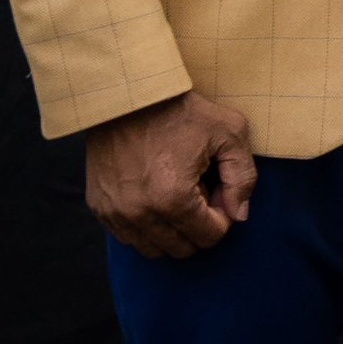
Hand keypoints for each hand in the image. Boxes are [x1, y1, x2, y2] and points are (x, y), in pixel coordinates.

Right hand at [83, 90, 258, 257]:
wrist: (127, 95)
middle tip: (200, 188)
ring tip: (177, 191)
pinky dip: (147, 225)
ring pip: (154, 248)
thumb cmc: (181, 111)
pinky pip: (128, 236)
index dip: (223, 213)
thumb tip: (239, 215)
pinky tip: (155, 192)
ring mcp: (115, 212)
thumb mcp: (229, 133)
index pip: (210, 236)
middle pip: (183, 248)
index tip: (217, 186)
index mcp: (173, 199)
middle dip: (199, 223)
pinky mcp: (99, 206)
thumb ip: (243, 177)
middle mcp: (139, 213)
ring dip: (173, 228)